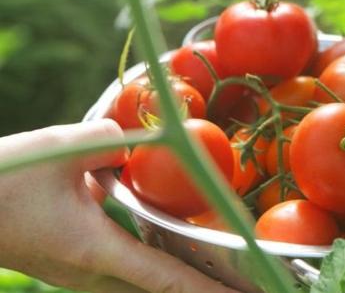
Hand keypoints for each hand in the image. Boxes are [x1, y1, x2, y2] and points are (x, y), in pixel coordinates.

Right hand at [0, 120, 237, 292]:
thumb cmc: (1, 182)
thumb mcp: (58, 148)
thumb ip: (111, 140)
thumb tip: (146, 139)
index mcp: (95, 250)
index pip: (167, 278)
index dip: (210, 292)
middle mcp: (92, 273)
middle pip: (161, 286)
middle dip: (203, 288)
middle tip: (247, 284)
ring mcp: (79, 275)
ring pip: (141, 282)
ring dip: (178, 277)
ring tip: (221, 272)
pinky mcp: (71, 266)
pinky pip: (123, 271)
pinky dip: (154, 265)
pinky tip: (169, 244)